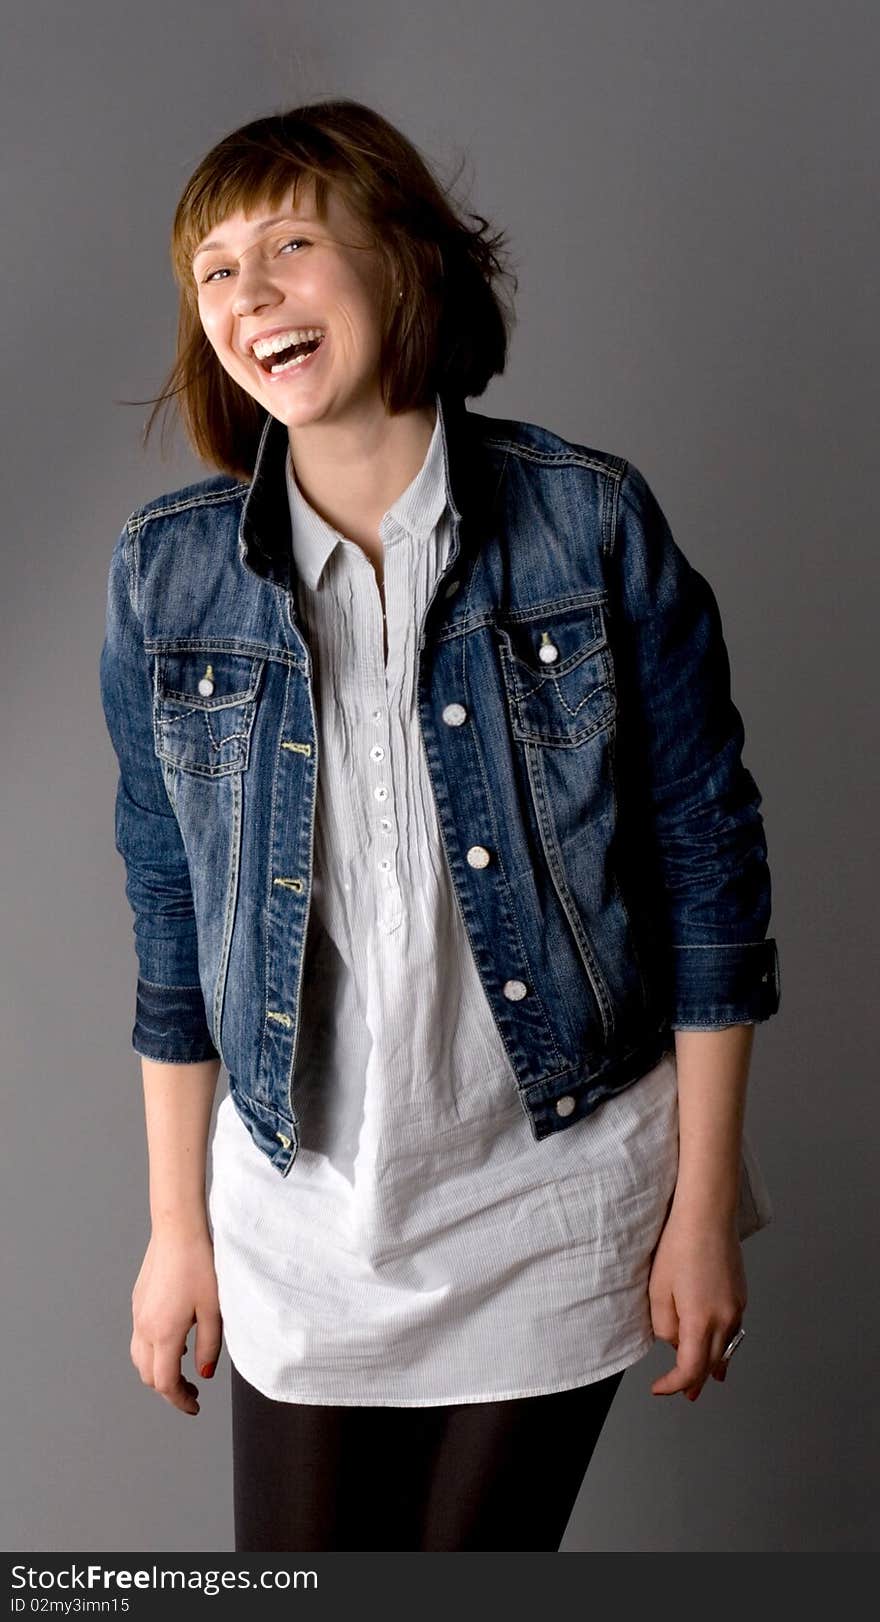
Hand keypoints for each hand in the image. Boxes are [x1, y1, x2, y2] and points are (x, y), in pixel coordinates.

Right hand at [130, 1226, 222, 1415]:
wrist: (177, 1231)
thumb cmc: (200, 1266)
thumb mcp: (214, 1310)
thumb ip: (209, 1347)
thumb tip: (204, 1374)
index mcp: (164, 1334)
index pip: (165, 1383)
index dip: (180, 1401)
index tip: (195, 1407)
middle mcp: (145, 1327)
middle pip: (149, 1375)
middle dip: (169, 1389)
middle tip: (192, 1391)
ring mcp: (138, 1314)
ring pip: (140, 1358)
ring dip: (159, 1370)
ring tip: (185, 1369)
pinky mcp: (138, 1301)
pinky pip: (140, 1337)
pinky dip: (154, 1351)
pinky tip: (176, 1341)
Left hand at [647, 1202, 746, 1401]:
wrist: (708, 1215)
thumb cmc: (679, 1246)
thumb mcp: (658, 1290)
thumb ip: (665, 1325)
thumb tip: (675, 1341)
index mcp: (701, 1321)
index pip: (690, 1370)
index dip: (674, 1385)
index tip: (660, 1388)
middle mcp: (725, 1319)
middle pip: (711, 1364)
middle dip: (697, 1382)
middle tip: (687, 1396)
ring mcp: (737, 1307)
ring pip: (726, 1348)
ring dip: (714, 1365)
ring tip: (709, 1380)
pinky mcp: (741, 1295)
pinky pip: (733, 1330)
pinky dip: (724, 1344)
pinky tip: (720, 1347)